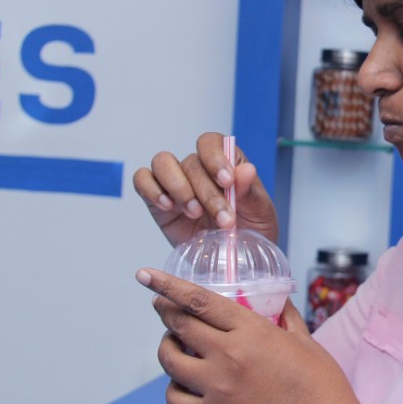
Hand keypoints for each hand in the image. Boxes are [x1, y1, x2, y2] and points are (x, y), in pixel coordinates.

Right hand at [132, 133, 278, 247]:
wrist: (234, 260)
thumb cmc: (250, 231)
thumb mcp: (259, 213)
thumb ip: (250, 191)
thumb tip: (246, 169)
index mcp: (224, 163)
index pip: (211, 143)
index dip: (216, 157)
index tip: (227, 182)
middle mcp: (197, 168)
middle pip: (191, 163)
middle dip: (207, 193)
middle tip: (223, 220)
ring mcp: (174, 183)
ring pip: (162, 162)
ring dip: (178, 186)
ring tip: (194, 212)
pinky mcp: (156, 201)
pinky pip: (142, 180)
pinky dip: (152, 190)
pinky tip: (168, 207)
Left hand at [138, 267, 368, 403]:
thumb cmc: (321, 385)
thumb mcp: (306, 341)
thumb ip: (285, 318)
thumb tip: (274, 300)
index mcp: (251, 331)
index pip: (199, 301)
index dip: (168, 285)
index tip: (146, 275)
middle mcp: (227, 355)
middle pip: (179, 326)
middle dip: (165, 311)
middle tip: (162, 306)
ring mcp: (216, 387)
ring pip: (170, 361)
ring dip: (167, 348)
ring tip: (174, 345)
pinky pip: (174, 398)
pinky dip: (174, 388)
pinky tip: (183, 383)